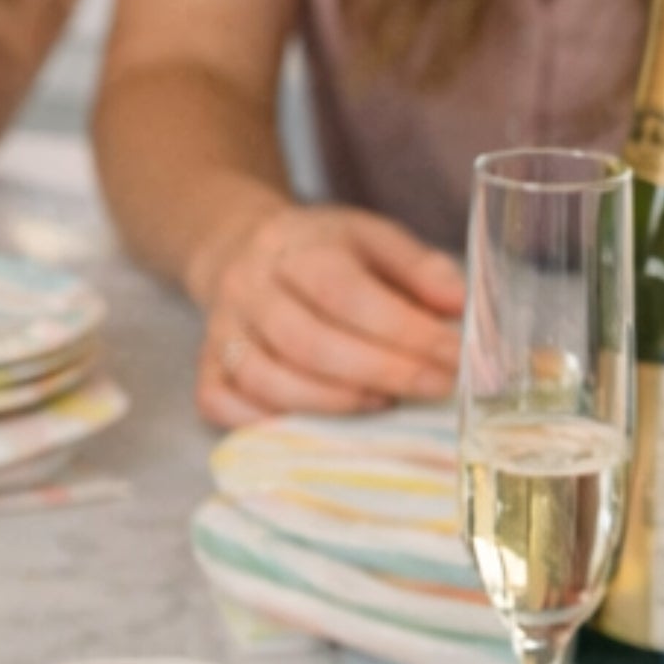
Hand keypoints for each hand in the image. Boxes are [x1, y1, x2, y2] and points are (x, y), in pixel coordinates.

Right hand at [191, 201, 463, 426]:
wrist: (240, 250)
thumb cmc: (323, 252)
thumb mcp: (372, 239)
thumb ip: (418, 267)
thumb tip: (458, 306)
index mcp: (294, 247)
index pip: (345, 293)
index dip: (403, 331)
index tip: (454, 356)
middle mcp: (248, 287)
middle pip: (307, 341)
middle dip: (380, 371)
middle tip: (435, 388)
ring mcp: (220, 330)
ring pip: (264, 378)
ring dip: (332, 402)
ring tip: (384, 404)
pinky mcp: (205, 366)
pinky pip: (220, 403)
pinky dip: (265, 422)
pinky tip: (316, 424)